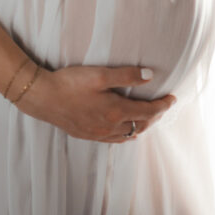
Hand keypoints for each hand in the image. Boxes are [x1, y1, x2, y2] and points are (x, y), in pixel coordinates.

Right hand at [17, 63, 175, 141]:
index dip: (163, 106)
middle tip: (163, 106)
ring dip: (141, 126)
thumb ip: (126, 75)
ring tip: (147, 117)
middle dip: (155, 117)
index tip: (173, 99)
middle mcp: (109, 128)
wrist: (42, 97)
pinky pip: (113, 139)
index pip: (148, 112)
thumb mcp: (100, 74)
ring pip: (127, 135)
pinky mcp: (86, 135)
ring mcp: (97, 134)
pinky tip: (123, 129)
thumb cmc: (70, 83)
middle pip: (140, 125)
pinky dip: (125, 134)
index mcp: (115, 112)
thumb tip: (150, 76)